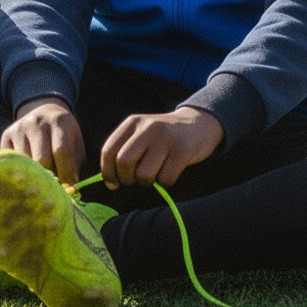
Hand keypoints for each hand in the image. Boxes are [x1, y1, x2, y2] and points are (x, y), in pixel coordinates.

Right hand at [0, 97, 84, 186]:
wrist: (44, 112)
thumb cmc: (63, 134)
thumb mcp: (75, 143)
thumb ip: (73, 165)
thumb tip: (70, 189)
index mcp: (59, 121)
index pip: (61, 151)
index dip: (66, 173)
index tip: (69, 190)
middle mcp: (38, 122)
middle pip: (41, 159)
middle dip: (49, 178)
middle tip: (54, 191)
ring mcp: (20, 128)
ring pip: (26, 163)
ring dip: (34, 177)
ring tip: (41, 184)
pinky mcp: (7, 135)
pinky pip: (12, 162)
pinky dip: (21, 172)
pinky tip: (28, 175)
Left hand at [99, 107, 223, 190]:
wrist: (198, 123)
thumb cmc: (163, 136)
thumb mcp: (141, 133)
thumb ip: (124, 150)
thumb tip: (109, 181)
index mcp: (132, 122)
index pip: (109, 150)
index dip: (108, 172)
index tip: (114, 183)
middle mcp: (148, 127)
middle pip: (124, 162)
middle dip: (127, 179)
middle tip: (136, 180)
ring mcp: (166, 138)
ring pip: (144, 174)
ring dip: (147, 183)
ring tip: (154, 175)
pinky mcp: (182, 150)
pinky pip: (165, 179)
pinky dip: (165, 183)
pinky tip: (170, 173)